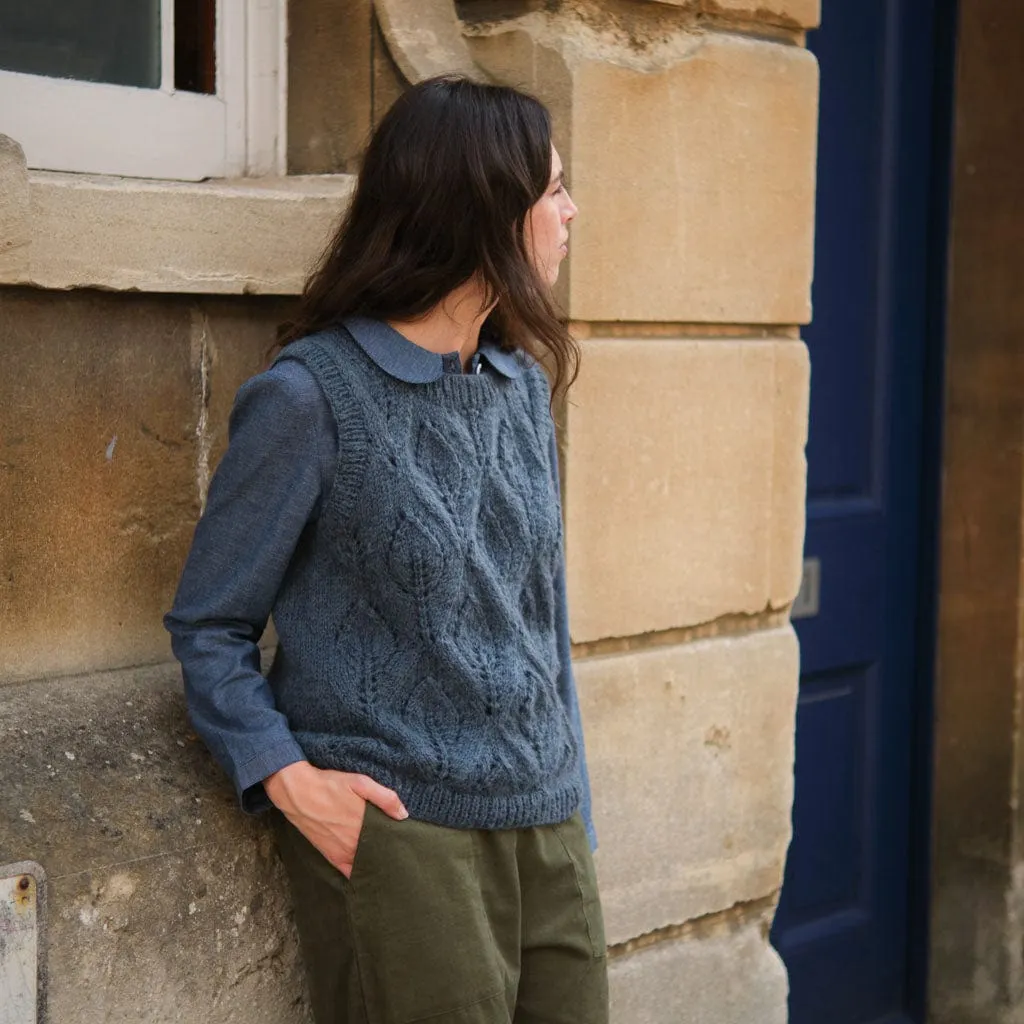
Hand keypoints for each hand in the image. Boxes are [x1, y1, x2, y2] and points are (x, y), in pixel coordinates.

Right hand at [265, 761, 407, 877]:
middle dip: (391, 854)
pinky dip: (359, 874)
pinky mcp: (331, 856)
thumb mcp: (360, 782)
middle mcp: (355, 842)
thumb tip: (404, 815)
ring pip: (367, 864)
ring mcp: (342, 852)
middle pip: (380, 854)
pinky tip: (369, 875)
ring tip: (390, 865)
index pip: (390, 840)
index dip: (400, 842)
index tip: (410, 842)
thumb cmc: (330, 785)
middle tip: (404, 854)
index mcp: (365, 824)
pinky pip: (348, 872)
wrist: (298, 792)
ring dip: (378, 864)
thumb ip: (384, 797)